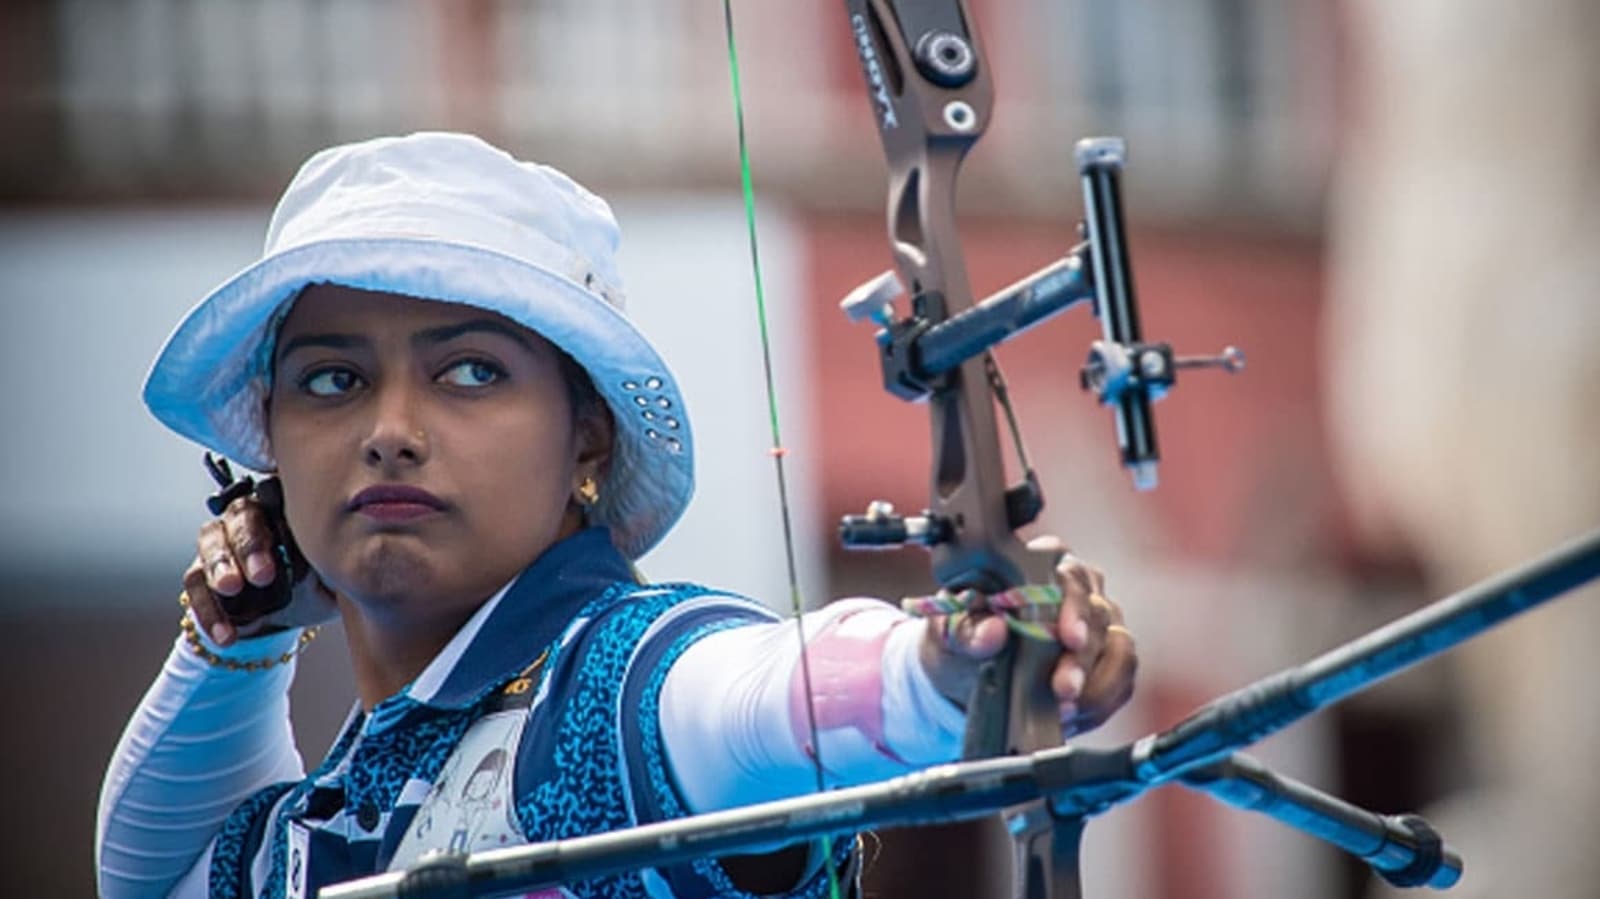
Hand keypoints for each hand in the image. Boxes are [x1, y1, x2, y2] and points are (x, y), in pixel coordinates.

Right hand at [180, 495, 337, 646]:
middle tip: (262, 574)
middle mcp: (248, 517)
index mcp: (285, 507)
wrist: (295, 616)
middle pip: (240, 516)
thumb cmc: (320, 582)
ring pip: (210, 544)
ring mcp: (220, 543)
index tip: (295, 541)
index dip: (280, 516)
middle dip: (249, 545)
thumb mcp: (333, 574)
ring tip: (232, 590)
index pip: (276, 495)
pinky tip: (226, 635)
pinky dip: (210, 612)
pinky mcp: (201, 574)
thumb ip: (327, 560)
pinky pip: (196, 586)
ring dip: (220, 568)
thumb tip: (325, 555)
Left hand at [919, 535, 1137, 736]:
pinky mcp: (1109, 662)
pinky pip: (1122, 682)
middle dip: (1082, 659)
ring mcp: (1100, 626)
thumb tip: (992, 630)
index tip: (1068, 638)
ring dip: (1097, 685)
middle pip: (1099, 615)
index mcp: (1041, 566)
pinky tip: (1074, 716)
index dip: (1073, 607)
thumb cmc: (962, 641)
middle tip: (1064, 690)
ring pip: (1120, 649)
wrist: (968, 678)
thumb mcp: (949, 634)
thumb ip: (966, 631)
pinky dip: (1101, 703)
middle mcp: (1080, 590)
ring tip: (1065, 709)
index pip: (1070, 576)